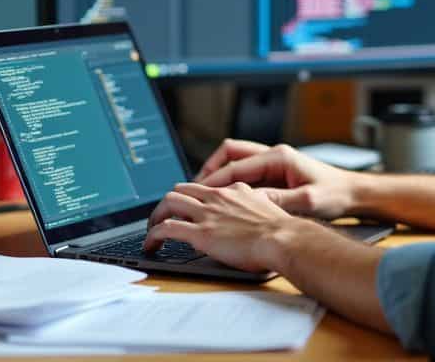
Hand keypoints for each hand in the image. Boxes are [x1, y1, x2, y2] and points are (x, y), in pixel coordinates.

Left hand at [143, 182, 297, 271]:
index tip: (185, 207)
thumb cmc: (282, 231)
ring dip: (155, 217)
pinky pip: (166, 229)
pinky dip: (153, 236)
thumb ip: (251, 208)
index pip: (203, 187)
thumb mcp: (266, 209)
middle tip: (162, 219)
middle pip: (180, 190)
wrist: (284, 238)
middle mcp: (217, 197)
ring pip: (168, 203)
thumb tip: (243, 220)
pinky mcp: (200, 233)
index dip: (189, 197)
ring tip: (151, 232)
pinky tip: (150, 246)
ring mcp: (207, 214)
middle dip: (166, 204)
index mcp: (234, 190)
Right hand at [194, 140, 358, 219]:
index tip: (198, 193)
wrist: (354, 194)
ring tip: (205, 195)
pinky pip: (247, 174)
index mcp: (279, 157)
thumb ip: (277, 200)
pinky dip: (233, 183)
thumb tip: (249, 201)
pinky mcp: (277, 174)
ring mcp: (274, 163)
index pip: (236, 164)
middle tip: (195, 189)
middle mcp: (274, 155)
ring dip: (220, 175)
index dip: (214, 180)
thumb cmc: (335, 194)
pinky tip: (227, 201)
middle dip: (210, 169)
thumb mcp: (307, 201)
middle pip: (230, 153)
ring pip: (236, 161)